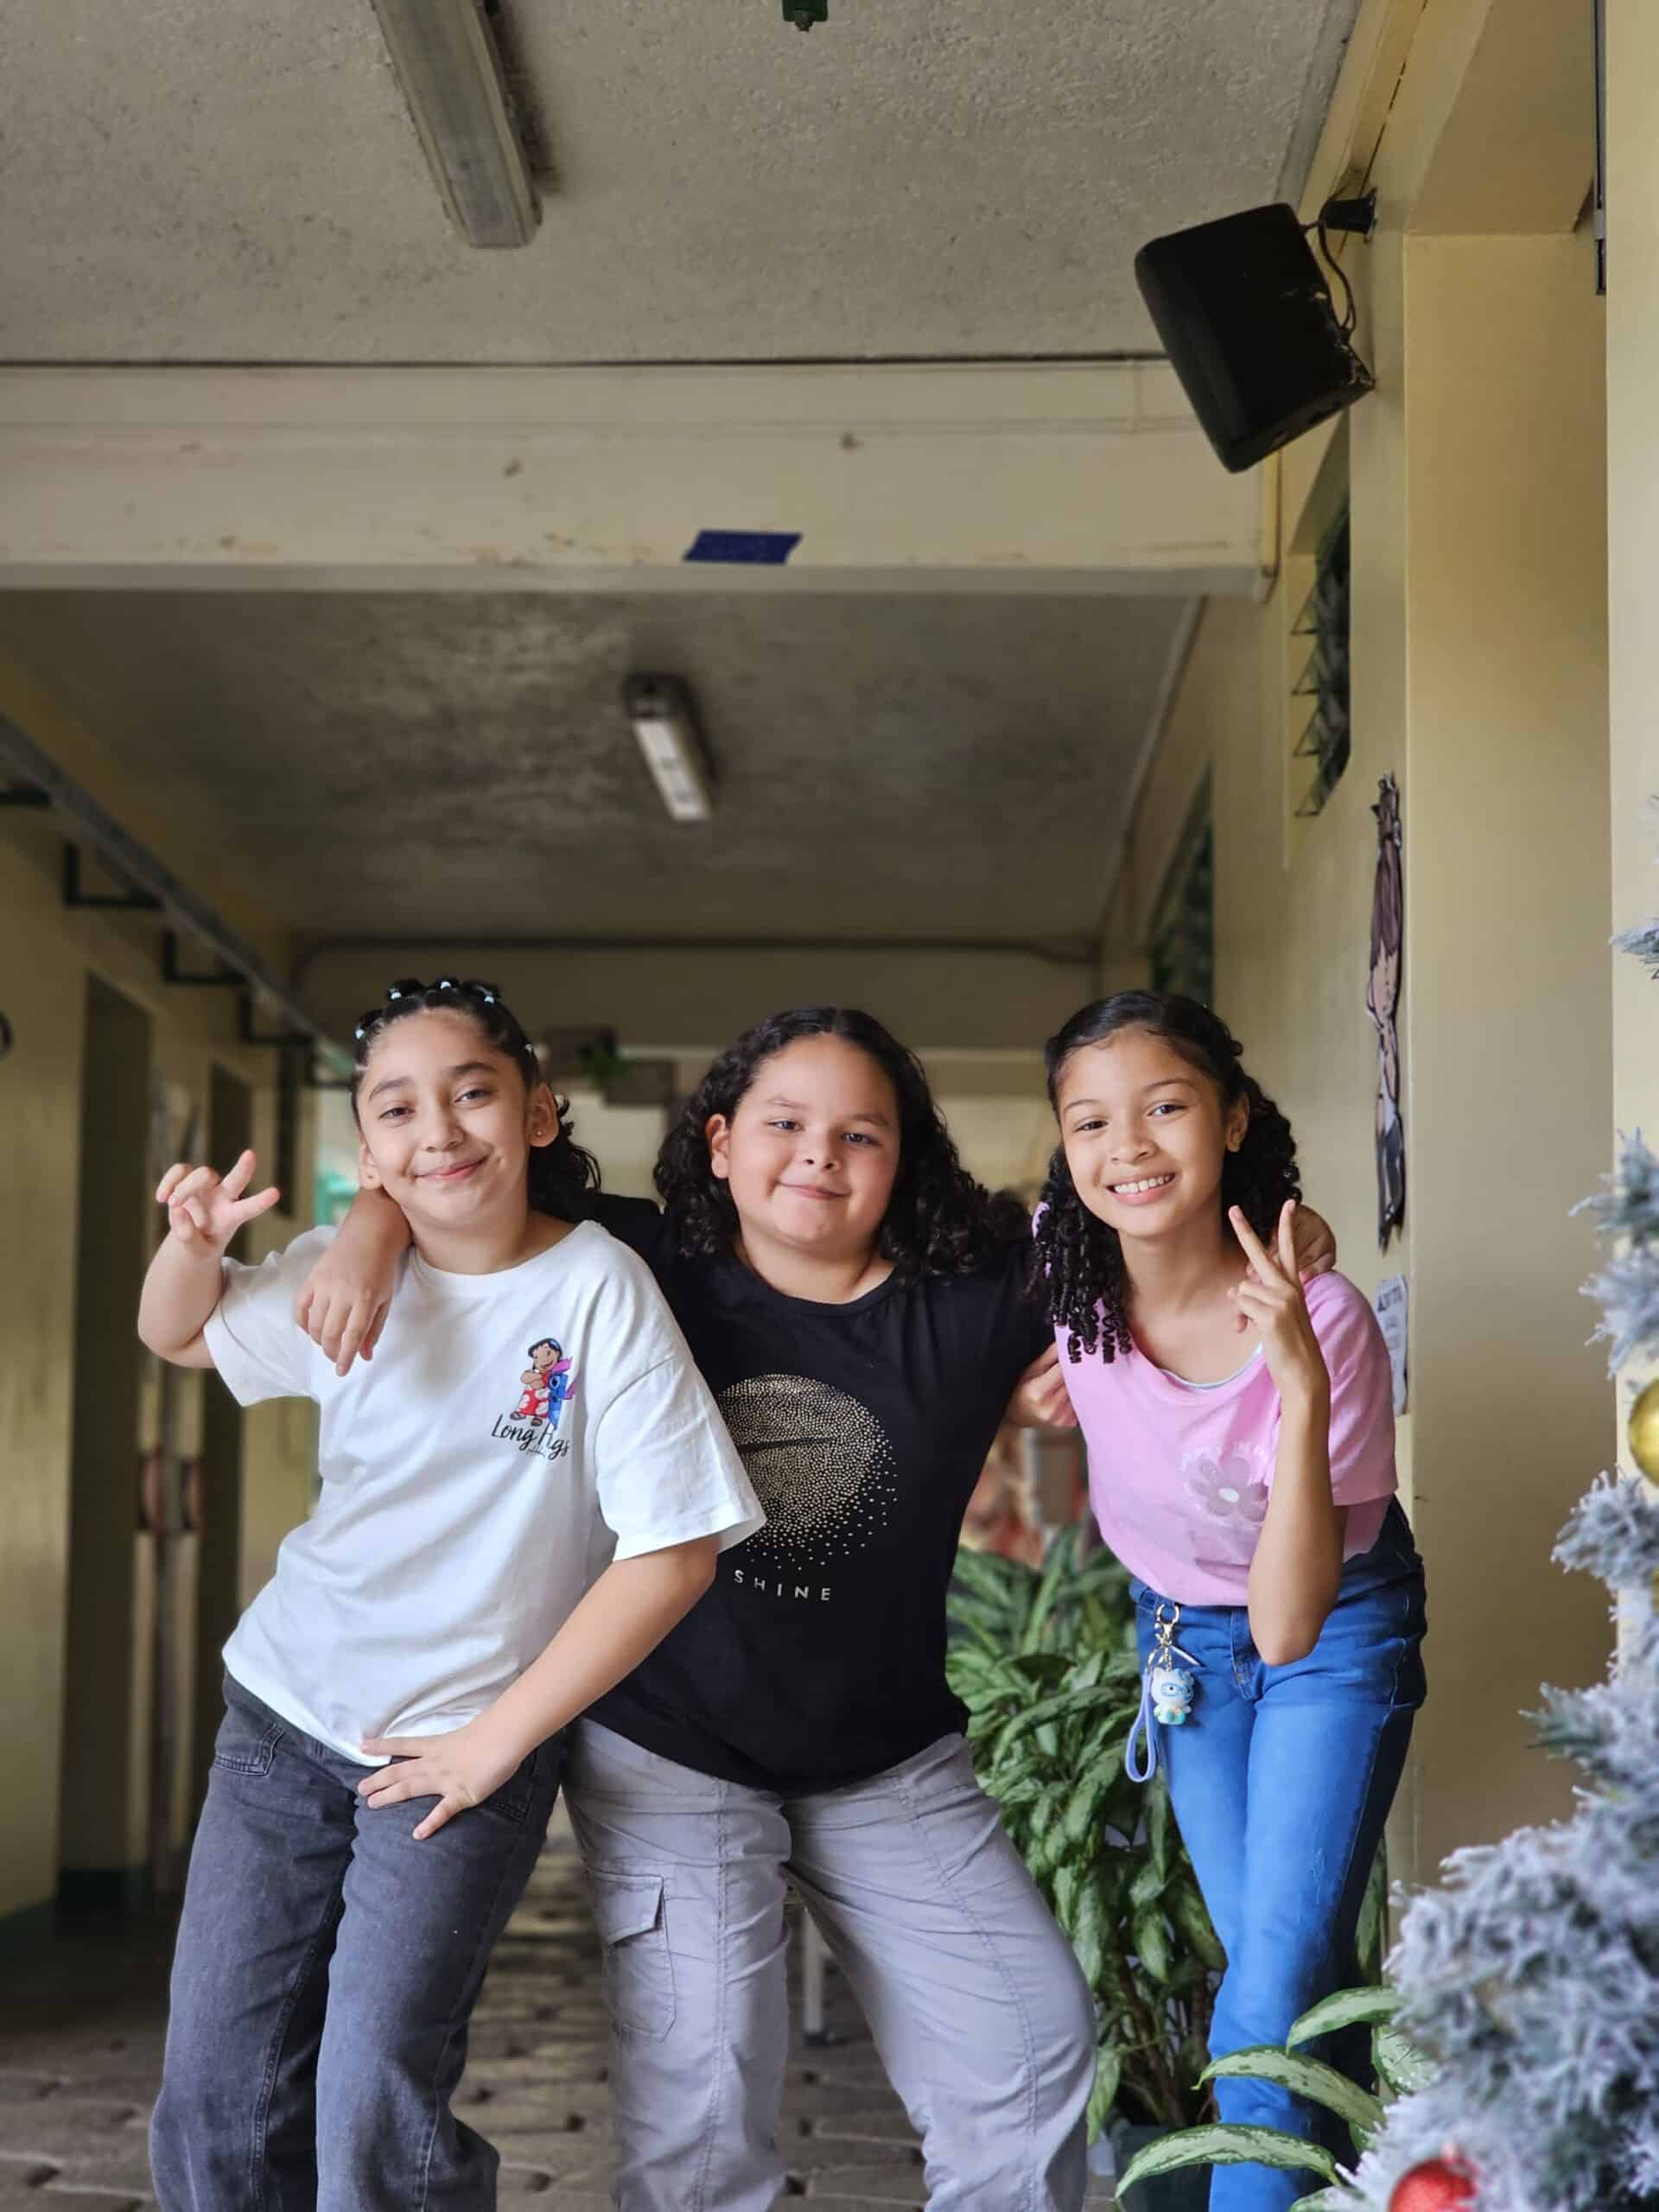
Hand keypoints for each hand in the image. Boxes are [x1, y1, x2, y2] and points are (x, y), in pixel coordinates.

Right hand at [155, 1150, 279, 1255]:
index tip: (275, 1193)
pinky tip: (160, 1197)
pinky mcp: (188, 1179)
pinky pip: (180, 1170)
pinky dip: (169, 1181)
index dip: (261, 1201)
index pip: (249, 1208)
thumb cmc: (200, 1245)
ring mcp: (206, 1186)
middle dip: (244, 1168)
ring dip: (185, 1189)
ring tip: (173, 1205)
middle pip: (236, 1179)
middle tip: (250, 1155)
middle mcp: (224, 1197)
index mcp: (232, 1216)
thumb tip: (179, 1210)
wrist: (190, 1237)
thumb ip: (189, 1238)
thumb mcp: (196, 1252)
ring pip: (201, 1174)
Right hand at [294, 1236, 394, 1376]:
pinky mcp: (312, 1277)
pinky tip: (310, 1329)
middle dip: (331, 1352)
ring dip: (319, 1340)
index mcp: (366, 1299)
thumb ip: (374, 1328)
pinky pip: (300, 1306)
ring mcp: (325, 1284)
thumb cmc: (382, 1269)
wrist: (369, 1234)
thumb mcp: (385, 1299)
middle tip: (335, 1358)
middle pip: (331, 1334)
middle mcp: (343, 1293)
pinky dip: (302, 1322)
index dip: (346, 1358)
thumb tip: (364, 1356)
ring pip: (314, 1324)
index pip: (352, 1336)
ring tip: (327, 1343)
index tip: (342, 1372)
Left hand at [357, 1718, 525, 1840]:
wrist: (504, 1736)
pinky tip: (418, 1834)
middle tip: (359, 1789)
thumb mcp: (466, 1735)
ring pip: (410, 1788)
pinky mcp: (461, 1794)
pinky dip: (430, 1823)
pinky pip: (442, 1811)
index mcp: (436, 1746)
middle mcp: (435, 1763)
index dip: (382, 1746)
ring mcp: (446, 1779)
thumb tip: (457, 1750)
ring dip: (390, 1796)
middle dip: (378, 1780)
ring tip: (371, 1804)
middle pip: (400, 1771)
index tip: (363, 1746)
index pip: (403, 1745)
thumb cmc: (492, 1731)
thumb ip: (456, 1746)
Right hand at [1006, 1342, 1077, 1428]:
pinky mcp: (1068, 1423)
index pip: (1064, 1371)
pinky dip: (1077, 1395)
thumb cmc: (1021, 1391)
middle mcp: (1050, 1408)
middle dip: (1076, 1371)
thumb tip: (1064, 1342)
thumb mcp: (1030, 1370)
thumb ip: (1049, 1356)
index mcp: (1039, 1392)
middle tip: (1076, 1363)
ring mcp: (1060, 1418)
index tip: (1076, 1351)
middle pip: (1074, 1381)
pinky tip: (1068, 1393)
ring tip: (1068, 1379)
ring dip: (1079, 1383)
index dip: (1071, 1360)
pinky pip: (1080, 1403)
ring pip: (1080, 1391)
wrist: (1019, 1415)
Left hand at [1227, 1202, 1329, 1407]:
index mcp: (1294, 1286)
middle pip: (1261, 1253)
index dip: (1286, 1227)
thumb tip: (1232, 1292)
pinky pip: (1241, 1305)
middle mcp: (1290, 1288)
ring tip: (1254, 1327)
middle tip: (1232, 1208)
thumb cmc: (1289, 1346)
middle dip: (1244, 1230)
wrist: (1303, 1373)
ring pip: (1242, 1289)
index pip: (1290, 1251)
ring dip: (1242, 1309)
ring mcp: (1283, 1300)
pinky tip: (1254, 1330)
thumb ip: (1257, 1299)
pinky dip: (1241, 1318)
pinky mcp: (1273, 1314)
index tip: (1289, 1203)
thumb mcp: (1273, 1318)